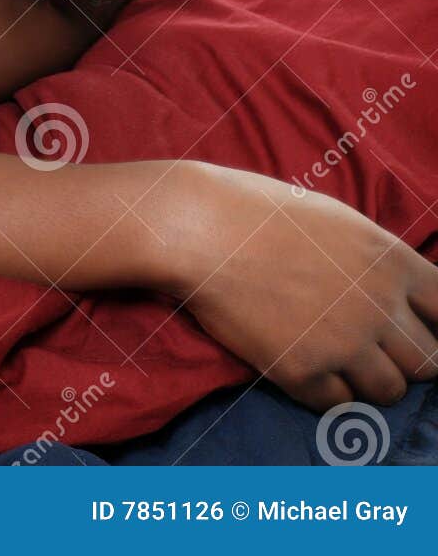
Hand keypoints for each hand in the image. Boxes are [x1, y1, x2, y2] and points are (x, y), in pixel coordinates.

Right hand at [168, 161, 437, 410]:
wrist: (201, 229)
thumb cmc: (262, 212)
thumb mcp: (339, 221)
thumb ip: (378, 261)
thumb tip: (402, 293)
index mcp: (390, 261)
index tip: (419, 329)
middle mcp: (378, 306)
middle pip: (429, 362)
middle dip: (406, 358)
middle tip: (375, 346)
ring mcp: (344, 343)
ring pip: (390, 391)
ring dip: (370, 379)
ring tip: (338, 356)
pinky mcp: (304, 372)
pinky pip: (340, 405)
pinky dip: (328, 391)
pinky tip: (306, 363)